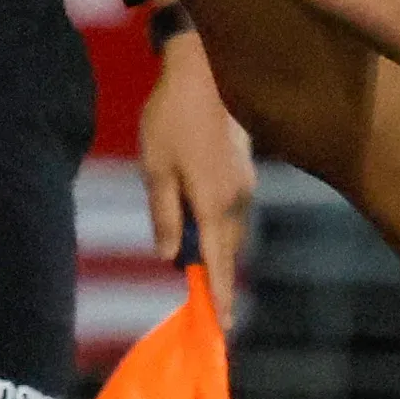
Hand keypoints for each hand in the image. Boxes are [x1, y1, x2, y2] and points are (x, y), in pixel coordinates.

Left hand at [136, 25, 257, 293]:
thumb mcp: (154, 170)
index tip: (224, 327)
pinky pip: (231, 208)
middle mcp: (236, 199)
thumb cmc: (170, 120)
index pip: (217, 262)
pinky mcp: (244, 169)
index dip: (219, 296)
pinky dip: (217, 223)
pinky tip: (198, 217)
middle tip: (206, 303)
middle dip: (216, 276)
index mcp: (212, 204)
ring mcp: (244, 183)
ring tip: (193, 260)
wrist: (201, 71)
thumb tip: (169, 257)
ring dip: (214, 247)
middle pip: (227, 249)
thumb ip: (163, 216)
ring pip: (230, 228)